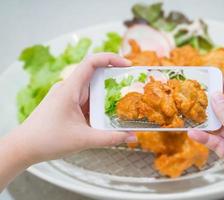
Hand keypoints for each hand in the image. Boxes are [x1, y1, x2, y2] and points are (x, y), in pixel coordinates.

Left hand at [0, 53, 135, 189]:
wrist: (23, 148)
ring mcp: (67, 97)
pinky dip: (98, 105)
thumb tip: (132, 137)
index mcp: (70, 89)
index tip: (127, 65)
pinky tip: (106, 116)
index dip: (111, 58)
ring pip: (91, 90)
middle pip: (94, 75)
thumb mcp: (84, 139)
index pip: (91, 62)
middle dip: (114, 79)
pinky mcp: (66, 105)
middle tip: (132, 85)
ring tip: (123, 103)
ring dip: (106, 95)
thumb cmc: (48, 140)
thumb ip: (110, 138)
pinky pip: (86, 100)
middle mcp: (68, 88)